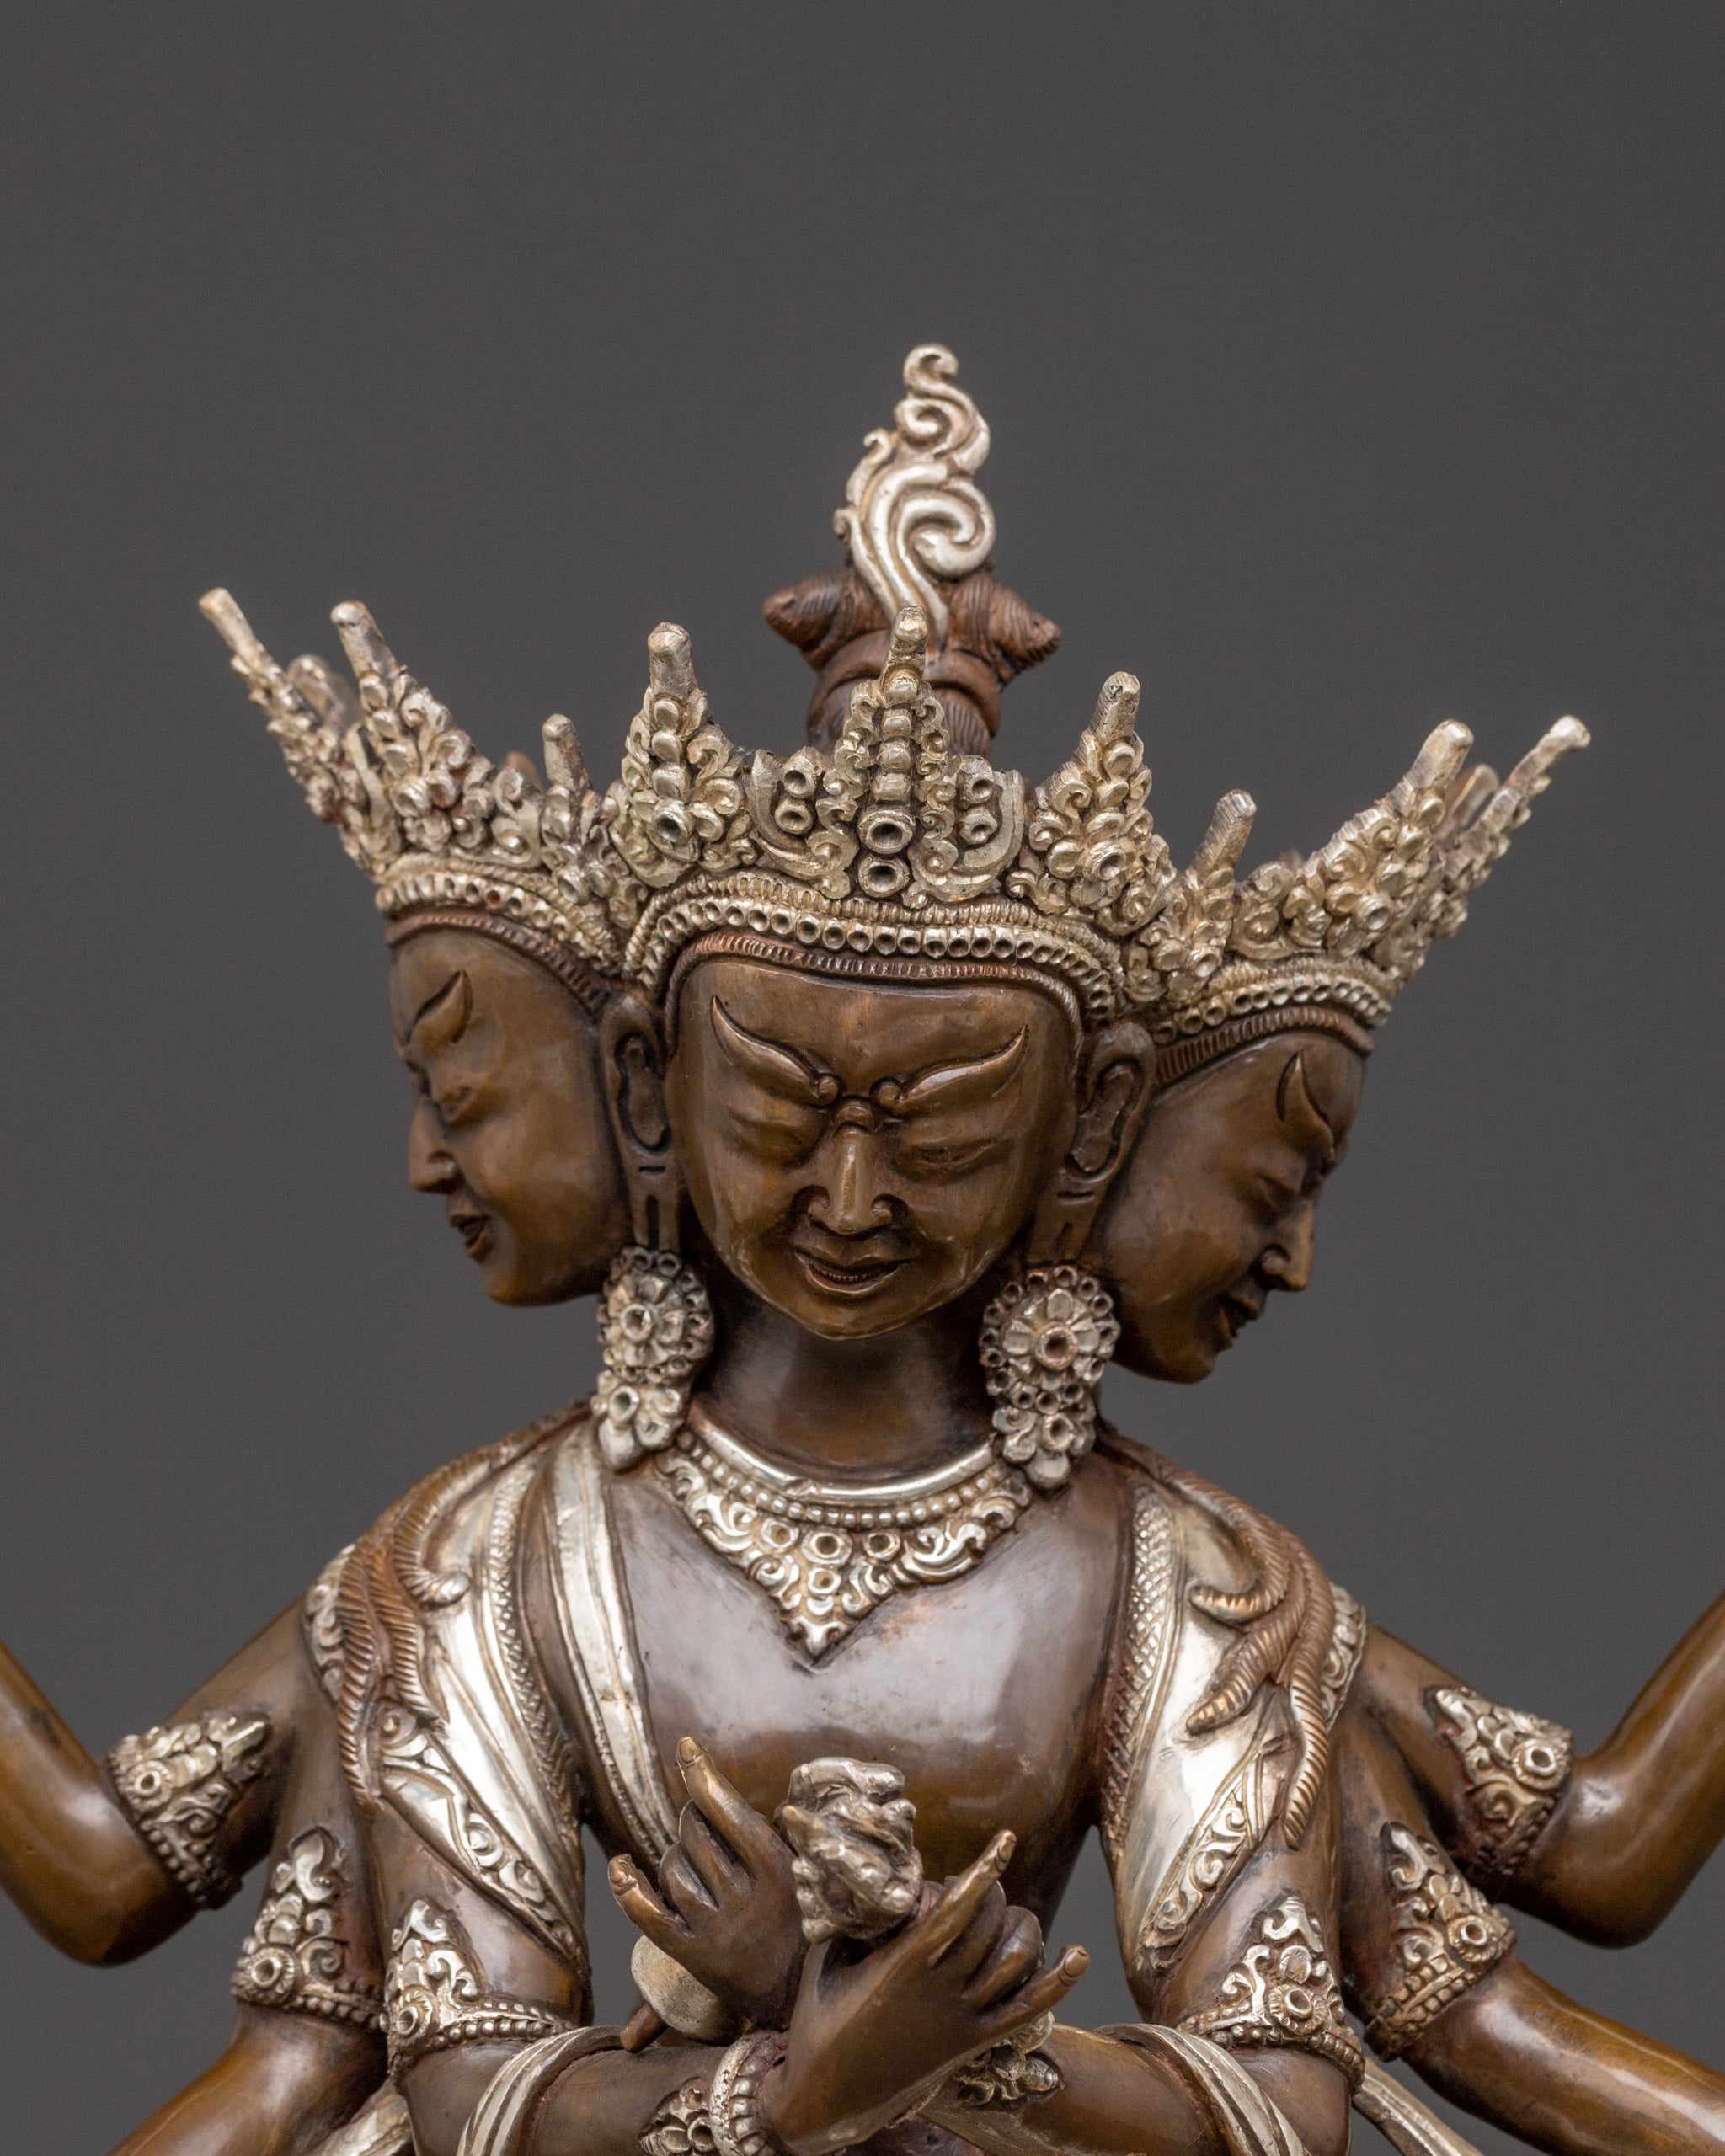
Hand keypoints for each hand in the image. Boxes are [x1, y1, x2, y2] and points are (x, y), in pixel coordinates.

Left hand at [609, 1736, 806, 2029]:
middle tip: (704, 1828)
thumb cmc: (806, 1923)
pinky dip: (628, 1889)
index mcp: (776, 1871)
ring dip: (674, 1856)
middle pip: (695, 1835)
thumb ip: (782, 1834)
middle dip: (692, 1819)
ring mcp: (717, 1931)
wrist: (801, 2001)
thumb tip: (751, 1796)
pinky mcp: (693, 1958)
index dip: (702, 1776)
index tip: (685, 1747)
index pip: (729, 1811)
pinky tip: (619, 1866)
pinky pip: (648, 1917)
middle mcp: (744, 1899)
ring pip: (672, 1870)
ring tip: (693, 1864)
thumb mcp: (806, 1874)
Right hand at [759, 1830, 1086, 2155]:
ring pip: (1015, 1962)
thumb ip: (851, 1916)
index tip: (1005, 1839)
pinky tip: (1078, 1955)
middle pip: (990, 1926)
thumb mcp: (826, 1956)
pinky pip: (1028, 2011)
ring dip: (1022, 1927)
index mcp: (904, 1966)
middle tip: (979, 1882)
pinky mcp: (973, 2045)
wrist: (828, 2098)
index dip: (985, 1870)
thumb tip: (867, 1874)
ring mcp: (961, 2021)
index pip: (959, 1909)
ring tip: (1009, 1912)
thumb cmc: (819, 2019)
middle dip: (993, 1892)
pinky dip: (1058, 1981)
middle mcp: (940, 1992)